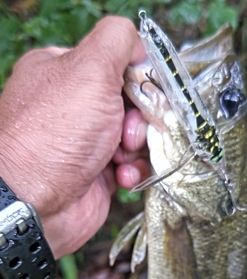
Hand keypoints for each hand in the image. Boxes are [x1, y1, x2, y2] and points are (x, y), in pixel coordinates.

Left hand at [0, 17, 148, 258]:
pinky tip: (120, 177)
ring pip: (134, 135)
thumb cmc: (57, 134)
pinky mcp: (98, 174)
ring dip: (136, 147)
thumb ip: (118, 41)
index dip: (137, 77)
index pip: (115, 63)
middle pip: (130, 101)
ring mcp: (85, 142)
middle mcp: (73, 106)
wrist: (36, 205)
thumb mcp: (89, 69)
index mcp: (62, 72)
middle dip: (137, 118)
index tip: (144, 92)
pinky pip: (130, 165)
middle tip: (125, 132)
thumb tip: (138, 44)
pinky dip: (131, 170)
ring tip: (120, 156)